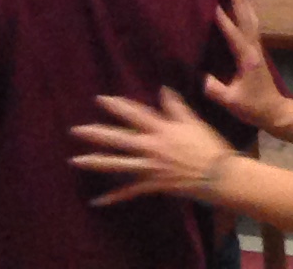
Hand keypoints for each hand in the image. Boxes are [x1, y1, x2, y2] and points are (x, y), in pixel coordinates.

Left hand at [71, 85, 233, 205]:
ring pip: (117, 165)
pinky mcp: (151, 185)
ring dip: (95, 163)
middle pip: (119, 139)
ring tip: (75, 161)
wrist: (217, 174)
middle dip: (96, 134)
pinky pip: (128, 192)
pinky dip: (112, 198)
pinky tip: (96, 201)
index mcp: (162, 129)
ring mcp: (149, 168)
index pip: (135, 114)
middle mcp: (151, 147)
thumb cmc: (208, 146)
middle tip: (75, 131)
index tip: (100, 99)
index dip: (117, 106)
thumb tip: (162, 89)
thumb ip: (176, 107)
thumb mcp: (194, 122)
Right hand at [202, 0, 289, 136]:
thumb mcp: (229, 100)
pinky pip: (252, 28)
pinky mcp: (257, 53)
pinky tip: (244, 11)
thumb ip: (212, 88)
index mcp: (247, 58)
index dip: (223, 19)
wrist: (274, 112)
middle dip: (239, 2)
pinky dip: (248, 15)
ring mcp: (257, 50)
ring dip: (245, 5)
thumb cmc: (252, 107)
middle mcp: (254, 49)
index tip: (214, 3)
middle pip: (247, 20)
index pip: (233, 34)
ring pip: (252, 21)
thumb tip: (196, 74)